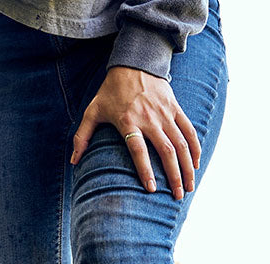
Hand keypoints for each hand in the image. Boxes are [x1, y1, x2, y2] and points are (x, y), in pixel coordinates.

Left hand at [70, 66, 200, 199]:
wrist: (134, 61)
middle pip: (166, 151)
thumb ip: (82, 136)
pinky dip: (195, 148)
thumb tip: (73, 161)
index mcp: (128, 121)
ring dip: (187, 167)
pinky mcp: (175, 107)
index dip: (146, 170)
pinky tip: (196, 165)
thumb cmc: (111, 90)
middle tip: (177, 196)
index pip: (138, 150)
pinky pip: (189, 130)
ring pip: (181, 144)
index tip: (152, 189)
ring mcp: (165, 113)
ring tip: (189, 187)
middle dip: (174, 176)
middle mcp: (149, 119)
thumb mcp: (92, 110)